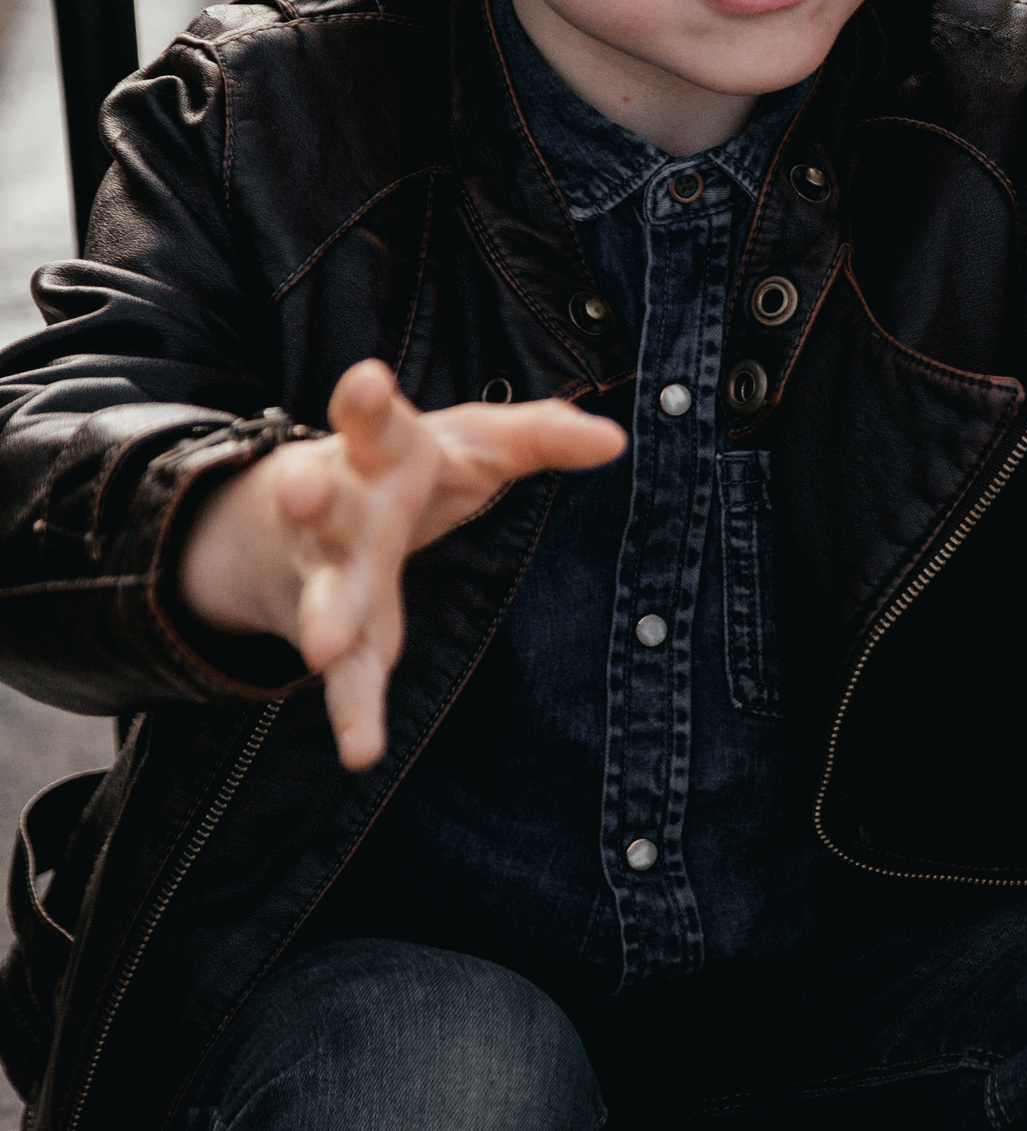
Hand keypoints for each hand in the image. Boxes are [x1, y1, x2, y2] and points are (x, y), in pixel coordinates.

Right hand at [179, 360, 624, 769]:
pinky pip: (348, 675)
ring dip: (327, 615)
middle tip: (303, 492)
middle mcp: (342, 505)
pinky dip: (354, 711)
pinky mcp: (338, 628)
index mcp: (381, 450)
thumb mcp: (477, 441)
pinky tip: (362, 753)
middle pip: (328, 499)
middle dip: (313, 498)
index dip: (368, 401)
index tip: (367, 379)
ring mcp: (329, 569)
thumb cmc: (413, 465)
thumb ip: (542, 436)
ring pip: (328, 591)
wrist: (307, 511)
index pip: (375, 420)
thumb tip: (615, 437)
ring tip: (323, 648)